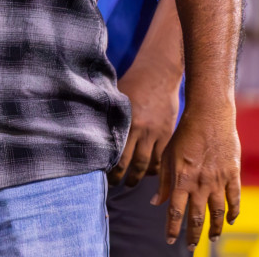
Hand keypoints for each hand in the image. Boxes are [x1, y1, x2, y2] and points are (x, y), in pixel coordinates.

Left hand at [110, 54, 181, 186]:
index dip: (109, 166)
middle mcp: (142, 130)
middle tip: (114, 185)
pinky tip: (147, 173)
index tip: (101, 174)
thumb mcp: (116, 97)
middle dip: (122, 177)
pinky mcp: (169, 134)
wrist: (159, 75)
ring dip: (138, 177)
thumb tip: (89, 129)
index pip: (115, 151)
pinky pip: (162, 158)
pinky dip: (156, 169)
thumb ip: (107, 115)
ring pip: (148, 164)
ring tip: (129, 182)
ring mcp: (157, 133)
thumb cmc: (132, 84)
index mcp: (126, 121)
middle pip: (131, 162)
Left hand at [155, 101, 240, 247]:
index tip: (170, 241)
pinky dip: (234, 212)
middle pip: (197, 216)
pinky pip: (235, 199)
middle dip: (193, 234)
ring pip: (217, 212)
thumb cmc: (184, 134)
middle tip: (191, 246)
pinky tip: (230, 221)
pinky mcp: (233, 174)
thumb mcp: (168, 155)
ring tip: (212, 239)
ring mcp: (218, 180)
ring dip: (214, 228)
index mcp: (180, 178)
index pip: (175, 211)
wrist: (209, 117)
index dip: (172, 228)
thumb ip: (163, 181)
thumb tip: (155, 202)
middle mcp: (199, 183)